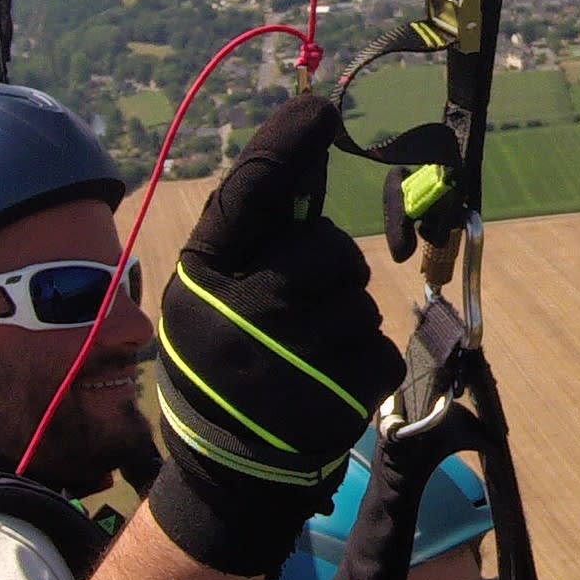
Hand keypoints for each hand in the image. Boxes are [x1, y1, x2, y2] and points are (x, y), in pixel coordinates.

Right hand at [145, 95, 403, 575]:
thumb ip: (252, 230)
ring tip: (308, 351)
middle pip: (327, 251)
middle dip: (328, 269)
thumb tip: (310, 136)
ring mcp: (288, 363)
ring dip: (347, 318)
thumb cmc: (224, 357)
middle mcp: (237, 318)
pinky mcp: (334, 401)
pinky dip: (363, 359)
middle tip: (300, 303)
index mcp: (201, 280)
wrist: (229, 469)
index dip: (285, 148)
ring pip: (360, 300)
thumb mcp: (212, 292)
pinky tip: (328, 380)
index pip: (248, 196)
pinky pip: (378, 346)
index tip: (320, 110)